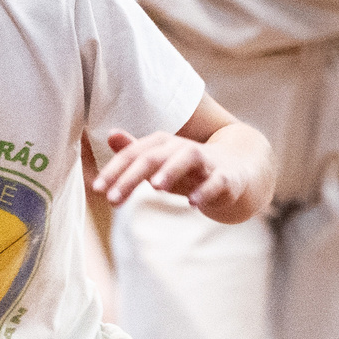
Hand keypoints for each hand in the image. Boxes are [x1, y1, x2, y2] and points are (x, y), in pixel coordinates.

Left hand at [93, 129, 257, 222]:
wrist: (241, 170)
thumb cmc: (194, 170)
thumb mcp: (163, 163)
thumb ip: (137, 153)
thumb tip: (111, 135)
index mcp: (164, 146)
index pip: (135, 154)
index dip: (115, 170)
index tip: (97, 190)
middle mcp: (183, 148)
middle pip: (154, 155)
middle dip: (131, 176)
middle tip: (112, 198)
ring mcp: (207, 161)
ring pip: (187, 157)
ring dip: (171, 170)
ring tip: (156, 188)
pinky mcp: (227, 177)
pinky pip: (218, 181)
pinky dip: (206, 190)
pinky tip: (194, 203)